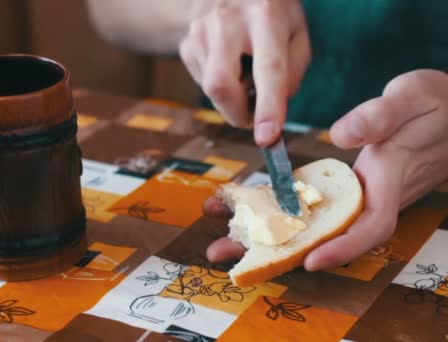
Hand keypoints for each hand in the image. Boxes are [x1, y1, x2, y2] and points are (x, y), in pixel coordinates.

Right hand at [179, 0, 309, 145]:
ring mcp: (200, 31)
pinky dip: (221, 85)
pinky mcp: (187, 44)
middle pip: (221, 85)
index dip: (268, 106)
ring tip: (244, 75)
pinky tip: (229, 64)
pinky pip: (203, 82)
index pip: (268, 68)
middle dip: (238, 113)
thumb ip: (293, 72)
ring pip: (210, 90)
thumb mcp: (296, 31)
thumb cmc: (271, 13)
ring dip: (231, 98)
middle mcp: (227, 21)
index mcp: (265, 15)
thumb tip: (273, 111)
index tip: (267, 137)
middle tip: (254, 116)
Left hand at [204, 69, 447, 270]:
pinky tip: (242, 204)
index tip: (310, 260)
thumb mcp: (413, 97)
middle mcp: (370, 197)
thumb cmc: (436, 104)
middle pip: (325, 234)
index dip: (342, 247)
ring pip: (311, 222)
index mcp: (389, 180)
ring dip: (265, 231)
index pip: (369, 225)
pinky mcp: (344, 185)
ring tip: (220, 238)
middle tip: (224, 254)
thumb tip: (340, 136)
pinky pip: (309, 204)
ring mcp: (355, 194)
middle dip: (276, 250)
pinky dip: (275, 207)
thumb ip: (381, 116)